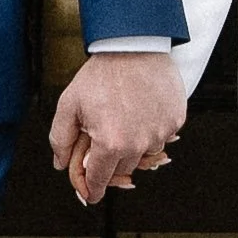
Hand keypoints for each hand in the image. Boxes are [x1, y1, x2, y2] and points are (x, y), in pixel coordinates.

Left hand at [48, 52, 184, 205]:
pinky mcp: (176, 120)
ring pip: (145, 154)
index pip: (100, 181)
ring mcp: (160, 132)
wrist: (133, 44)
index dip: (92, 189)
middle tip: (105, 137)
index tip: (91, 193)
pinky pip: (163, 136)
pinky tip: (142, 109)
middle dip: (111, 160)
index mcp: (110, 144)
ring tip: (125, 118)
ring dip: (134, 145)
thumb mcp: (69, 104)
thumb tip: (61, 164)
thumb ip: (60, 139)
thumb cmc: (100, 74)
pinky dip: (152, 129)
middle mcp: (138, 144)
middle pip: (123, 170)